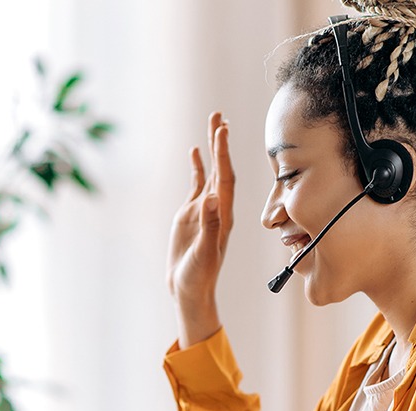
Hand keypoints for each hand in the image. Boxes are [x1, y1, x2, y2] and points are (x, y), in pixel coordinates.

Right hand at [168, 112, 234, 346]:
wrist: (190, 289)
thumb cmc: (198, 275)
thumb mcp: (204, 252)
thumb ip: (209, 226)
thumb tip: (212, 198)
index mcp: (224, 215)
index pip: (226, 178)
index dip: (224, 154)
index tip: (222, 131)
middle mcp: (218, 207)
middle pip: (222, 168)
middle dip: (220, 142)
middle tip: (218, 116)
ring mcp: (205, 209)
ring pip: (212, 172)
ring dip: (212, 149)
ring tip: (213, 123)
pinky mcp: (192, 214)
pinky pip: (198, 184)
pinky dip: (199, 167)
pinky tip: (196, 151)